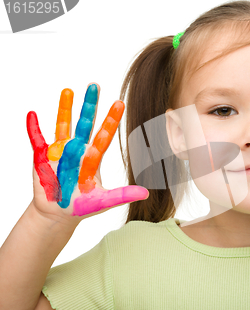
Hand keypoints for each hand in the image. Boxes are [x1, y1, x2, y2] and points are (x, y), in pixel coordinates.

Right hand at [27, 83, 148, 226]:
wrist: (57, 213)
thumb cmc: (81, 206)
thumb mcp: (103, 201)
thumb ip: (122, 195)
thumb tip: (146, 193)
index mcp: (93, 158)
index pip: (104, 135)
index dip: (111, 120)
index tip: (120, 103)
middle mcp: (78, 150)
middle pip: (85, 124)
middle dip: (90, 106)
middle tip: (95, 85)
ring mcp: (59, 152)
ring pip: (63, 126)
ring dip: (64, 109)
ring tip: (68, 90)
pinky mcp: (41, 158)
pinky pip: (37, 140)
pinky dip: (33, 128)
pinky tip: (32, 114)